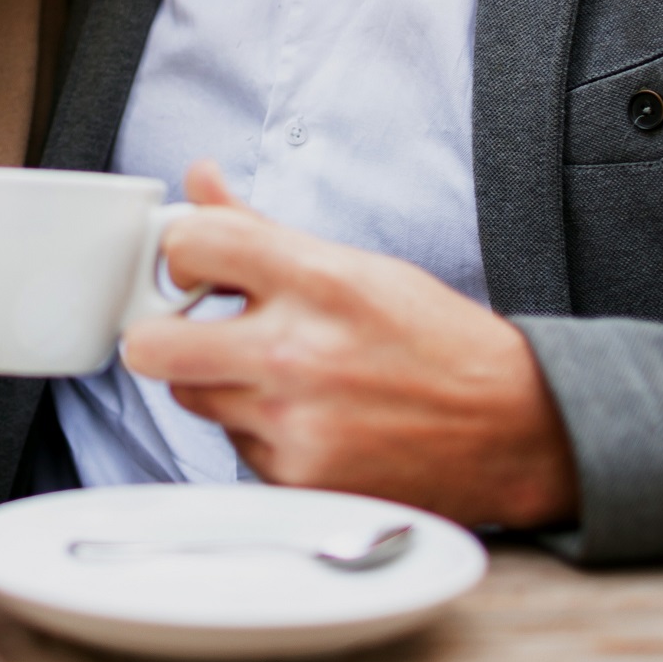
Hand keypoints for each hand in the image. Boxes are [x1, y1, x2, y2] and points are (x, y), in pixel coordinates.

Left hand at [119, 161, 578, 528]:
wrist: (512, 428)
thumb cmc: (432, 340)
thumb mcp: (352, 264)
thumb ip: (258, 227)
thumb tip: (199, 180)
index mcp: (316, 282)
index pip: (190, 245)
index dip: (181, 253)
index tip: (196, 268)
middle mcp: (297, 354)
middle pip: (150, 347)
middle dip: (160, 335)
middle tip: (189, 331)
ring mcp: (294, 425)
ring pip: (190, 399)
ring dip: (216, 385)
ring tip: (276, 375)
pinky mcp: (297, 481)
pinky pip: (234, 447)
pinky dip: (257, 433)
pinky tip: (306, 418)